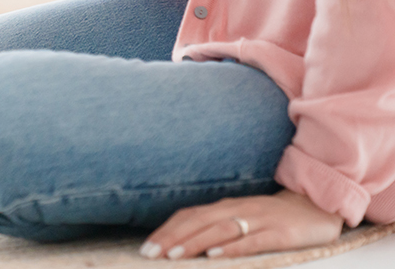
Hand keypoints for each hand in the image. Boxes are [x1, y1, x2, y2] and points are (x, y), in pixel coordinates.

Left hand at [141, 190, 343, 259]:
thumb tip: (182, 243)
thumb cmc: (272, 218)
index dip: (166, 231)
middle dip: (172, 238)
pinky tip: (216, 255)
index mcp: (224, 207)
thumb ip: (215, 227)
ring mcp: (259, 220)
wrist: (317, 207)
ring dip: (194, 242)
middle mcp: (237, 209)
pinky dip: (233, 247)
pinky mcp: (281, 233)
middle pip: (198, 222)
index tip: (146, 248)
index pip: (188, 216)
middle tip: (150, 254)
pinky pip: (253, 240)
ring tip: (173, 255)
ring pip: (220, 230)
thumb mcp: (240, 218)